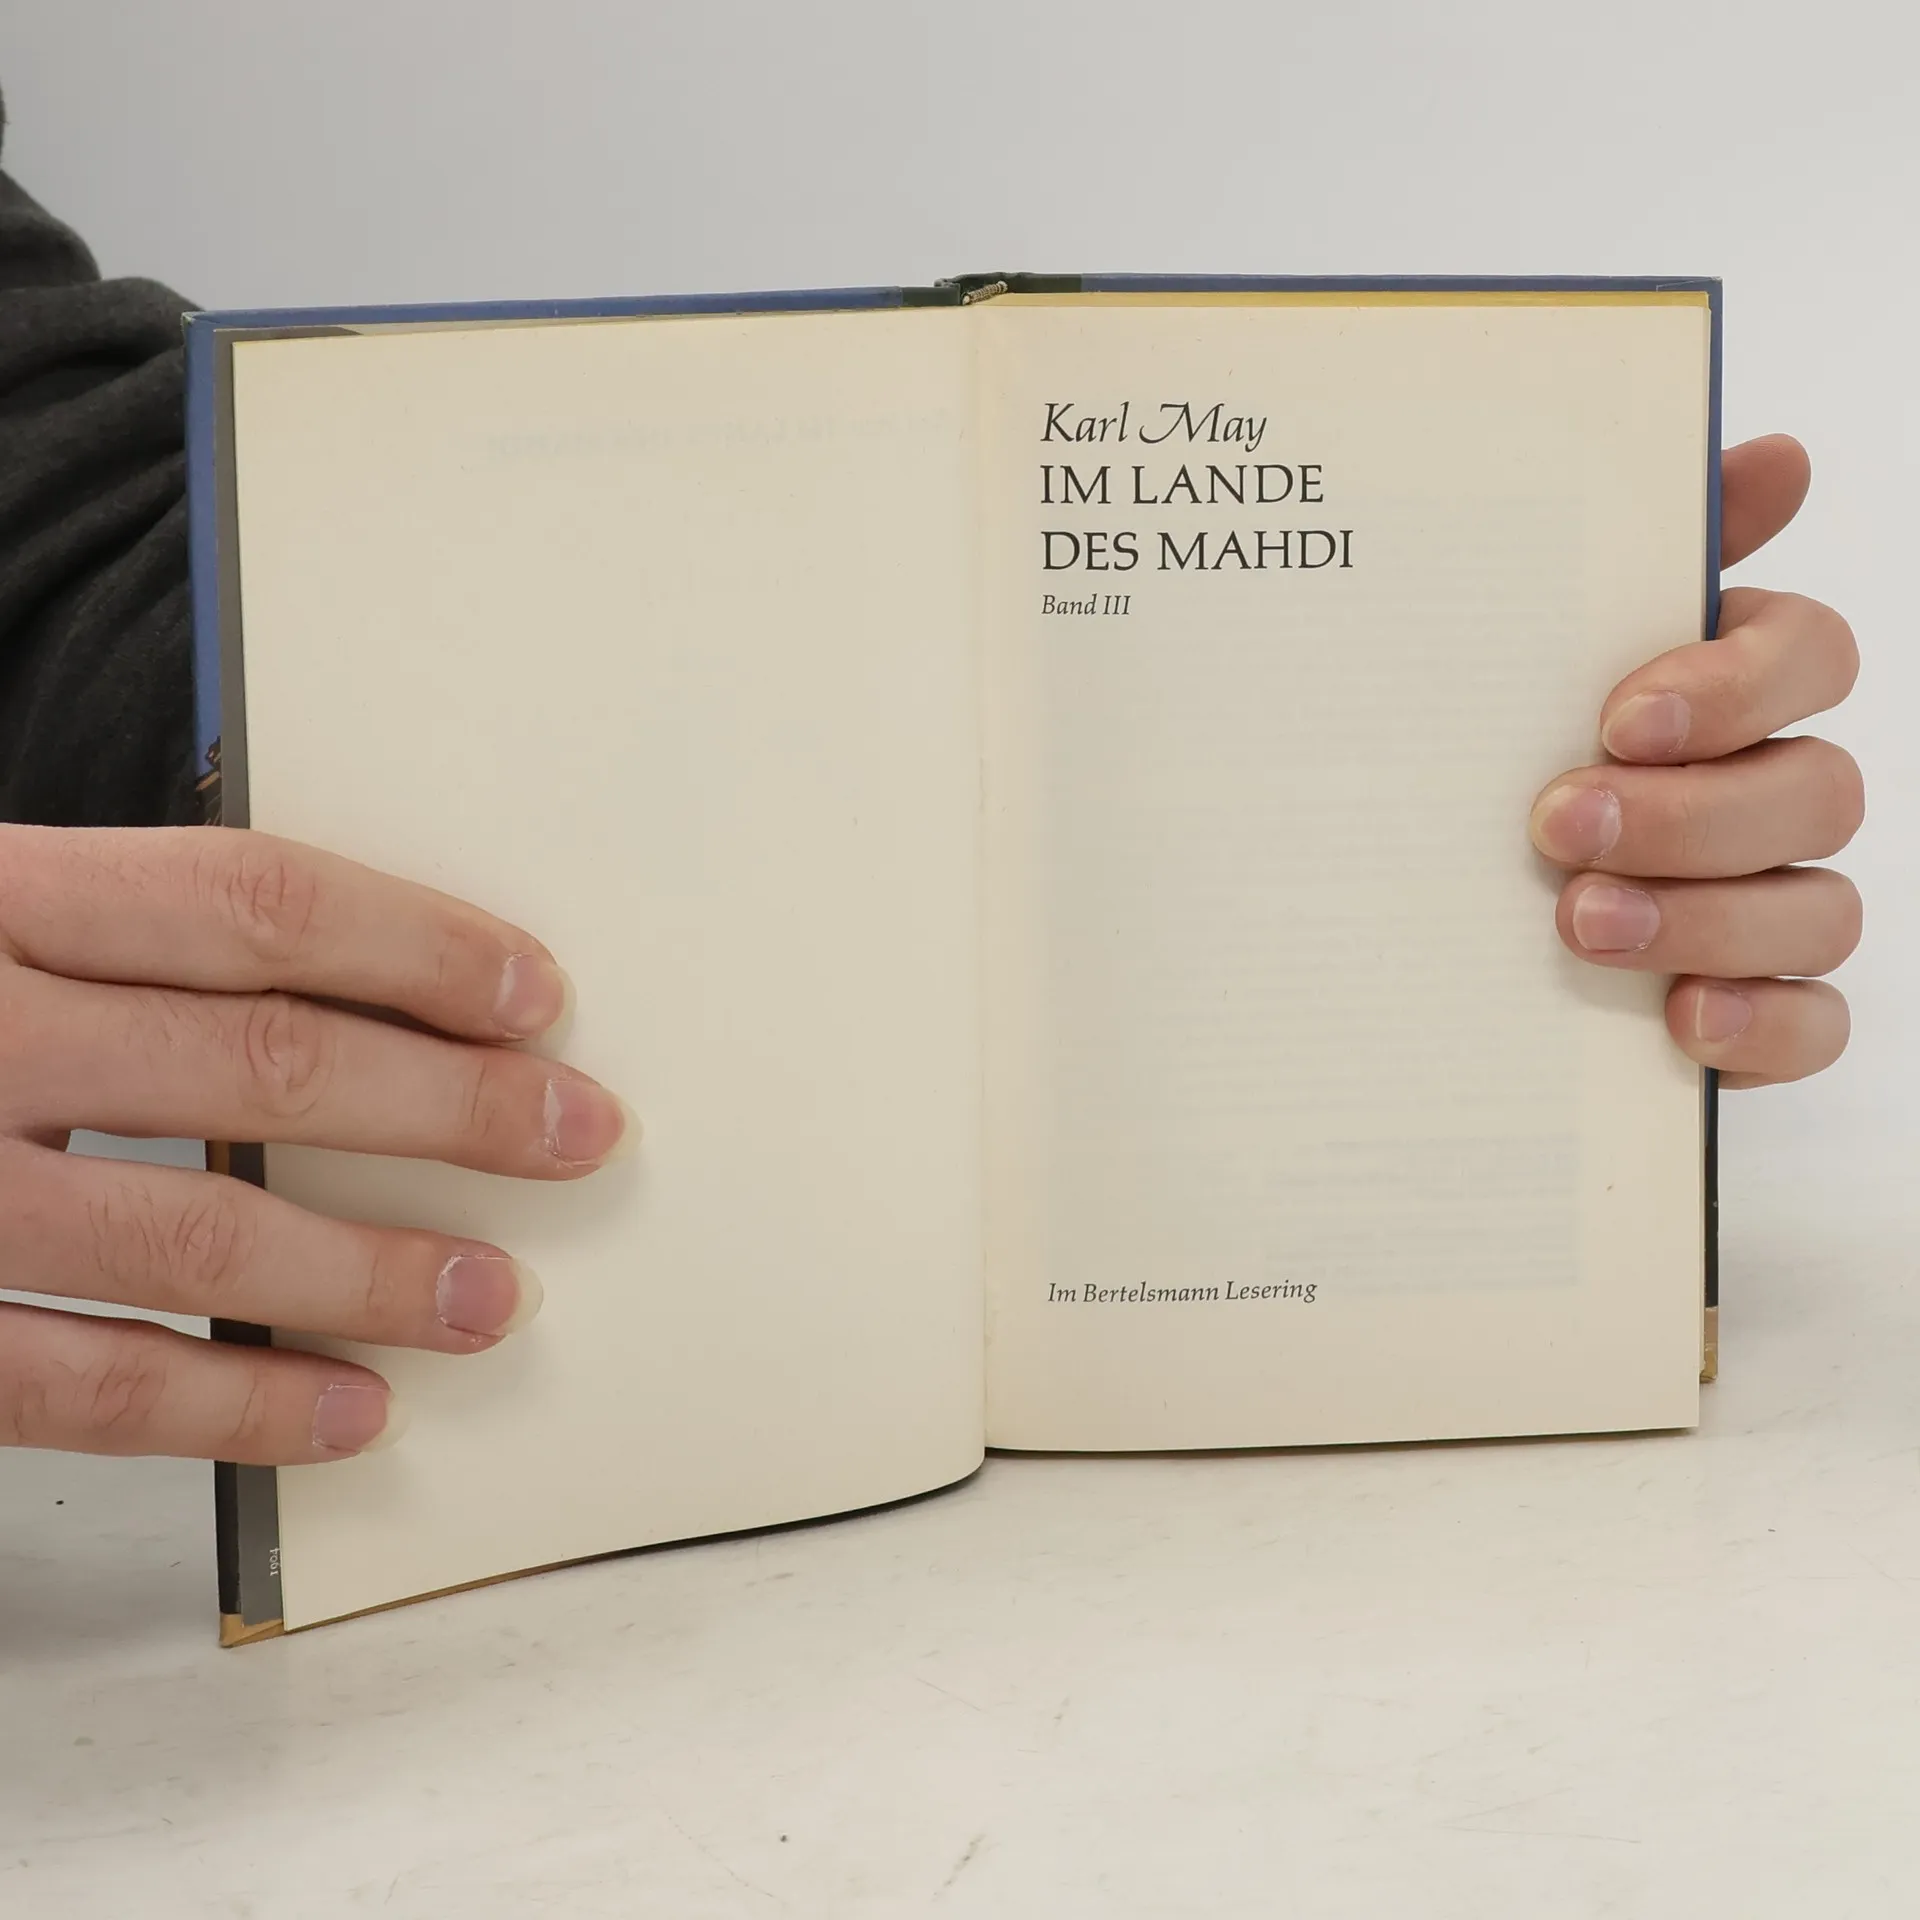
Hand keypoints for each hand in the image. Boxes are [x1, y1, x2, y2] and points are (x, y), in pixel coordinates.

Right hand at [0, 829, 631, 1463]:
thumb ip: (109, 939)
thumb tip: (350, 985)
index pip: (249, 901)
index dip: (414, 945)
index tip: (532, 991)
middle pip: (256, 1060)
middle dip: (447, 1108)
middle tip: (577, 1135)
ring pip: (187, 1230)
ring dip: (367, 1275)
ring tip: (493, 1300)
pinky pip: (77, 1382)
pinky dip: (227, 1404)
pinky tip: (346, 1414)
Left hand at [1530, 434, 1861, 1086]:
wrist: (1413, 905)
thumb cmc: (1492, 755)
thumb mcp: (1526, 658)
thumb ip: (1635, 560)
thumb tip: (1778, 457)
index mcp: (1731, 690)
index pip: (1811, 655)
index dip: (1736, 684)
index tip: (1619, 716)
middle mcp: (1773, 792)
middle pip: (1817, 791)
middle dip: (1689, 815)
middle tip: (1558, 826)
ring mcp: (1776, 904)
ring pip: (1821, 910)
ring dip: (1704, 918)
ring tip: (1577, 923)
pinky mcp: (1763, 1008)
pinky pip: (1816, 1024)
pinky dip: (1759, 1024)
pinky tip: (1678, 1018)